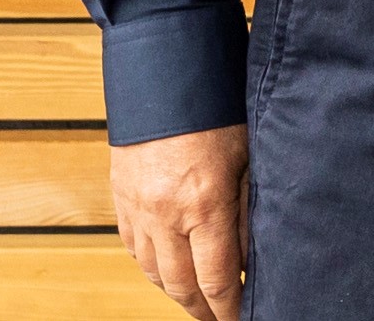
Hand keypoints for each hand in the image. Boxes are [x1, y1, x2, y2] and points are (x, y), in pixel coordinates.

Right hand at [107, 122, 248, 319]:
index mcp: (204, 204)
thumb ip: (249, 210)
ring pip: (154, 272)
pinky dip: (153, 267)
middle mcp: (166, 215)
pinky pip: (135, 250)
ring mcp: (138, 210)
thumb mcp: (250, 157)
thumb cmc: (218, 110)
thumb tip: (251, 255)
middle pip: (181, 285)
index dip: (228, 306)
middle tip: (219, 318)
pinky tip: (170, 269)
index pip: (216, 277)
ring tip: (198, 300)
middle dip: (202, 309)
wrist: (163, 77)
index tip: (239, 319)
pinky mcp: (122, 200)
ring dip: (176, 292)